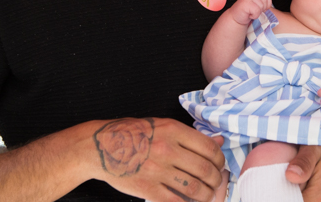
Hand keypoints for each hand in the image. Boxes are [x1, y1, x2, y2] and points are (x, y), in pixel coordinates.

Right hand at [91, 117, 223, 201]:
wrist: (100, 146)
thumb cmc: (133, 134)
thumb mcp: (163, 126)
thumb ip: (191, 135)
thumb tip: (219, 142)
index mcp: (173, 130)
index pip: (209, 148)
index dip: (220, 160)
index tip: (219, 165)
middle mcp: (167, 149)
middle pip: (205, 169)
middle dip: (216, 180)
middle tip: (216, 183)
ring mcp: (157, 170)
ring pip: (194, 188)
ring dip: (207, 194)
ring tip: (207, 194)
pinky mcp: (147, 188)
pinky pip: (175, 201)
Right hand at [227, 0, 271, 25]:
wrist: (235, 18)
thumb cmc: (247, 12)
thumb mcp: (256, 4)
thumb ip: (262, 1)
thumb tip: (270, 6)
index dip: (266, 5)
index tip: (259, 9)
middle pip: (265, 2)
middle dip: (261, 9)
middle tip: (253, 11)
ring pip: (261, 6)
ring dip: (257, 13)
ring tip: (250, 12)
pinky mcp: (245, 3)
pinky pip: (257, 11)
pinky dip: (254, 16)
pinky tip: (248, 15)